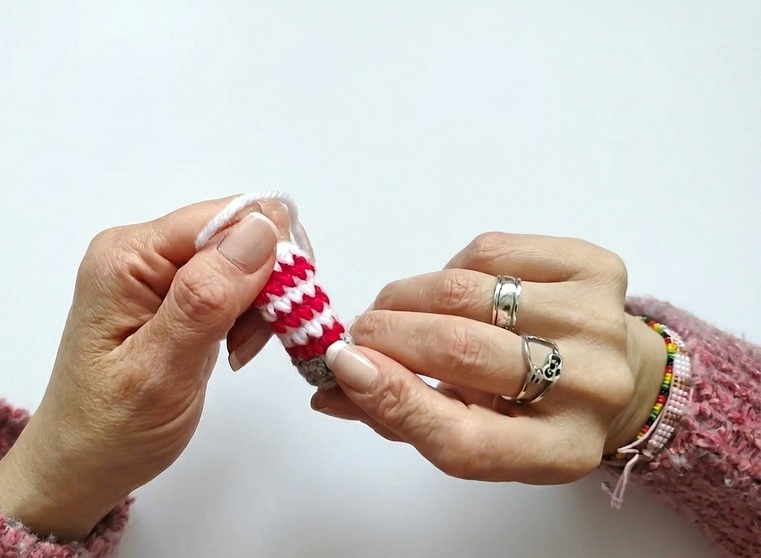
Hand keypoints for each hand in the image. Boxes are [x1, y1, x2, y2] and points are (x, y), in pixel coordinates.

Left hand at [0, 197, 285, 539]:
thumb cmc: (109, 430)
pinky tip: (230, 349)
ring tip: (234, 353)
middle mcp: (140, 250)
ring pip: (243, 259)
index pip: (226, 217)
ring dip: (258, 304)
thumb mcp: (160, 370)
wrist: (80, 465)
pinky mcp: (173, 294)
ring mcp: (155, 272)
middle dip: (265, 283)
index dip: (266, 256)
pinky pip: (231, 283)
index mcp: (128, 255)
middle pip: (239, 233)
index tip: (274, 313)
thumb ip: (206, 298)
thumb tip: (259, 230)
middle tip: (246, 343)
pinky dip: (246, 315)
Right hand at [312, 233, 666, 483]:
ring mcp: (598, 322)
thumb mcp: (470, 433)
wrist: (611, 372)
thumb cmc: (526, 412)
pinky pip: (490, 252)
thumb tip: (328, 384)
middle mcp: (589, 388)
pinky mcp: (597, 268)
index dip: (391, 399)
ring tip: (395, 312)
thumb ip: (399, 414)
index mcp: (554, 452)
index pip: (460, 439)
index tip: (340, 366)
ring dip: (408, 298)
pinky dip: (451, 268)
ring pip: (466, 292)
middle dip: (386, 335)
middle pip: (460, 352)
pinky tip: (454, 291)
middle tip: (355, 335)